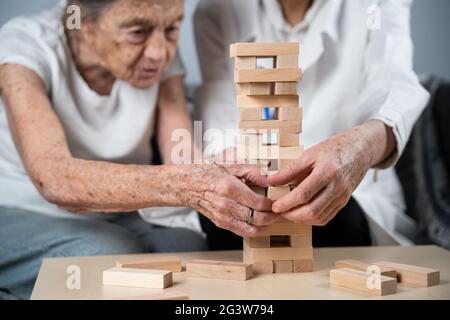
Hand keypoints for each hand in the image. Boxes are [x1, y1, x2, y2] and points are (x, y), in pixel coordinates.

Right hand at [180, 161, 279, 237]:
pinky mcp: (220, 223)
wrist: (187, 185)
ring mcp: (222, 216)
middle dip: (272, 217)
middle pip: (257, 218)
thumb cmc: (208, 173)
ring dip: (266, 226)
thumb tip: (270, 178)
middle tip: (280, 212)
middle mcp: (225, 204)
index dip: (272, 205)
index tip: (278, 202)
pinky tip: (261, 224)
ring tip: (272, 219)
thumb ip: (252, 172)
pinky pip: (242, 232)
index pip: (258, 203)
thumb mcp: (231, 166)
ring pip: (251, 229)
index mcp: (229, 187)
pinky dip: (254, 231)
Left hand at [267, 121, 391, 225]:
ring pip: (318, 217)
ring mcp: (342, 197)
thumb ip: (290, 169)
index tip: (275, 205)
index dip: (286, 203)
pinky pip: (326, 218)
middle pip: (311, 210)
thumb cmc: (334, 149)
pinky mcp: (344, 202)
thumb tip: (270, 180)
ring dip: (300, 219)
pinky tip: (301, 212)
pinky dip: (311, 219)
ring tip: (288, 212)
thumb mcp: (310, 154)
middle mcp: (337, 187)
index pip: (303, 194)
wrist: (360, 150)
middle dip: (291, 214)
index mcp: (327, 172)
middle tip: (279, 210)